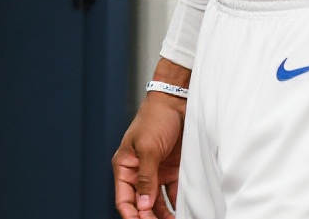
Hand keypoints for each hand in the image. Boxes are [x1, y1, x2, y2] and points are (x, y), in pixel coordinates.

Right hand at [112, 93, 184, 218]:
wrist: (177, 101)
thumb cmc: (156, 118)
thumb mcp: (148, 148)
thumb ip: (146, 178)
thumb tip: (143, 205)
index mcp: (125, 167)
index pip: (124, 199)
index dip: (132, 215)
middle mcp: (139, 173)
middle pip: (141, 205)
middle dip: (149, 218)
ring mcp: (157, 173)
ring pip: (157, 203)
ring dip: (164, 215)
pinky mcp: (173, 171)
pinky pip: (173, 194)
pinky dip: (177, 204)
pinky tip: (183, 212)